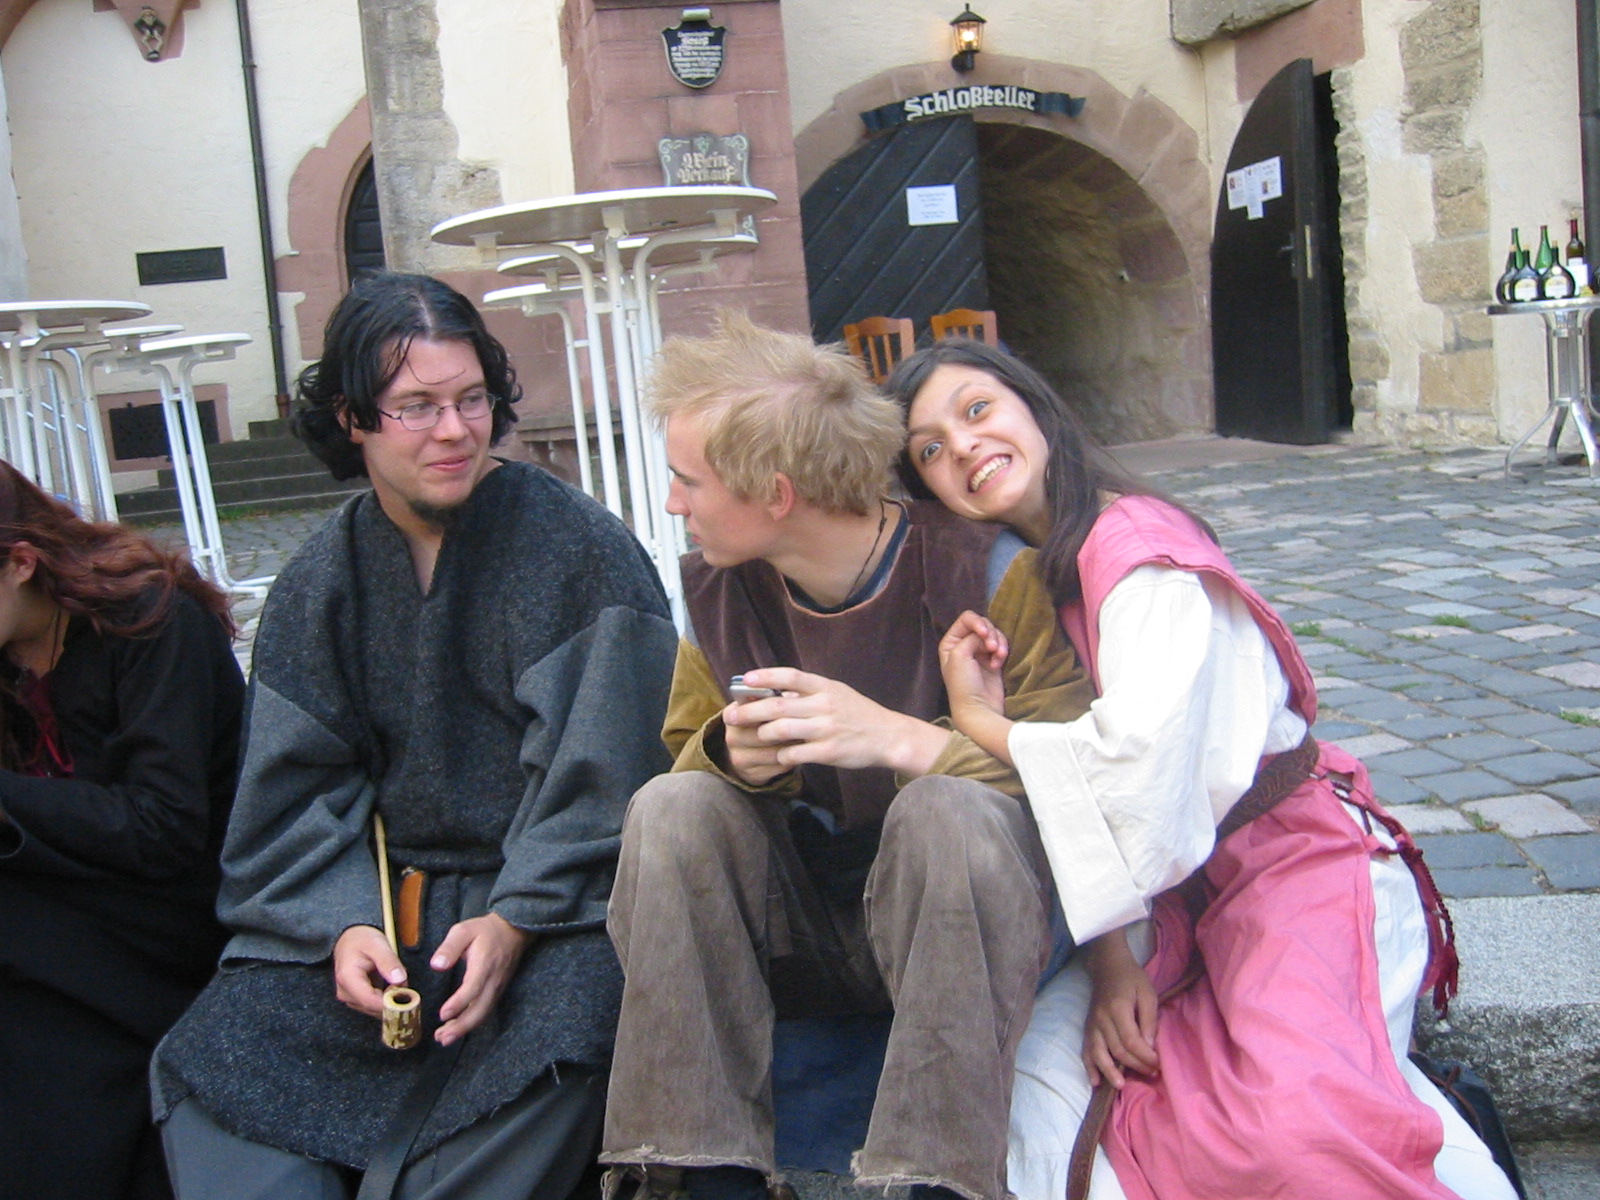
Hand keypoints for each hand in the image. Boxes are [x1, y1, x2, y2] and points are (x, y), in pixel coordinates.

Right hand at [333, 924, 406, 1017]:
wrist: (350, 938)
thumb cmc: (362, 939)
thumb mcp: (378, 945)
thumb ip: (388, 962)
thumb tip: (399, 980)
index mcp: (348, 978)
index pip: (370, 1001)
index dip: (390, 1003)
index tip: (408, 998)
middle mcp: (345, 992)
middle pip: (372, 1008)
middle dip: (392, 1001)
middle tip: (408, 988)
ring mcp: (348, 997)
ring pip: (374, 1009)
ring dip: (390, 1000)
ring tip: (399, 983)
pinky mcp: (355, 999)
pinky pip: (373, 1006)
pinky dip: (386, 1000)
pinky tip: (393, 987)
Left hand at [429, 912, 533, 1045]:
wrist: (513, 931)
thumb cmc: (485, 930)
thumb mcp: (464, 930)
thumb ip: (450, 947)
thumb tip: (436, 965)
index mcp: (484, 963)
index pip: (473, 987)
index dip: (459, 1003)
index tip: (442, 1015)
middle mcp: (493, 980)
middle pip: (480, 1008)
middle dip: (462, 1026)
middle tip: (441, 1038)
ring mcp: (497, 987)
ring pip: (483, 1013)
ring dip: (465, 1029)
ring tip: (444, 1039)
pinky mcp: (496, 991)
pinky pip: (485, 1011)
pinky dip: (471, 1023)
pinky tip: (457, 1028)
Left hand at [727, 667, 949, 776]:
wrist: (888, 737)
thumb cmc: (858, 713)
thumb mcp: (837, 693)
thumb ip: (809, 692)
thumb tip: (776, 691)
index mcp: (825, 687)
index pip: (791, 676)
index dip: (765, 677)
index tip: (744, 679)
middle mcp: (825, 706)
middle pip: (778, 706)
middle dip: (749, 712)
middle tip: (731, 716)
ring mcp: (826, 730)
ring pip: (781, 730)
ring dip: (763, 734)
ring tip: (755, 736)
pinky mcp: (828, 753)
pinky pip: (794, 753)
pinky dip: (781, 754)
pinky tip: (778, 755)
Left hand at [938, 611, 1007, 719]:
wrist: (978, 708)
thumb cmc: (963, 684)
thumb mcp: (959, 655)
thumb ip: (972, 637)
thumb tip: (986, 634)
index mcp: (951, 642)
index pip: (967, 619)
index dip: (978, 622)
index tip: (984, 634)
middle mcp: (963, 645)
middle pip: (983, 624)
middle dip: (990, 634)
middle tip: (992, 648)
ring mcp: (979, 653)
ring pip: (994, 635)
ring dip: (999, 643)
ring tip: (998, 657)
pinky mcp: (992, 660)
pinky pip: (1001, 647)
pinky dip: (1002, 652)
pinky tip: (998, 663)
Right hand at [1082, 930, 1159, 1088]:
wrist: (1107, 966)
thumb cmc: (1132, 979)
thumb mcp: (1148, 993)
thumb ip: (1149, 1019)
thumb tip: (1149, 1046)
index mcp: (1118, 1009)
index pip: (1131, 1041)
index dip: (1145, 1057)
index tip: (1158, 1064)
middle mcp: (1102, 1019)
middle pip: (1117, 1050)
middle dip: (1136, 1065)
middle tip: (1152, 1073)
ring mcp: (1092, 1024)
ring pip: (1099, 1054)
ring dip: (1109, 1072)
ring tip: (1121, 1085)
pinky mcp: (1087, 1028)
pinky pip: (1086, 1050)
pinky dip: (1089, 1067)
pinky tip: (1095, 1081)